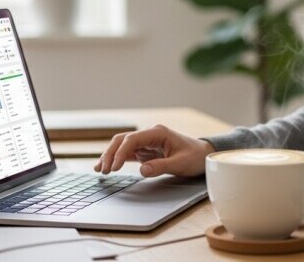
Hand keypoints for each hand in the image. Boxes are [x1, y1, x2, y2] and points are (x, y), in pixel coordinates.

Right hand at [93, 124, 214, 177]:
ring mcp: (146, 142)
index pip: (132, 139)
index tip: (114, 167)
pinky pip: (126, 153)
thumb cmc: (194, 157)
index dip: (120, 152)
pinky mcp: (145, 151)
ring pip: (122, 145)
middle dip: (110, 154)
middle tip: (103, 170)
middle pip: (122, 140)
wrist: (203, 155)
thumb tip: (142, 170)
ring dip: (110, 156)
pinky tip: (106, 167)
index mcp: (158, 133)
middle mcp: (150, 135)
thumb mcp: (180, 164)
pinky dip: (116, 159)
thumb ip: (161, 166)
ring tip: (100, 169)